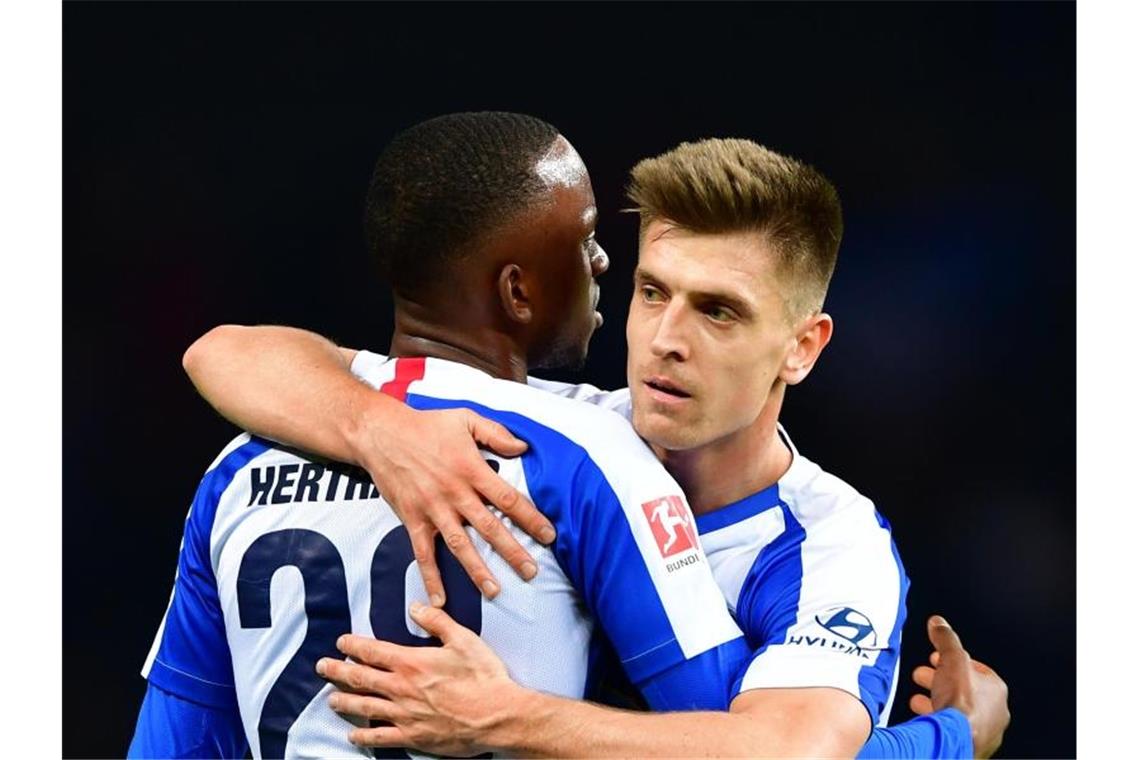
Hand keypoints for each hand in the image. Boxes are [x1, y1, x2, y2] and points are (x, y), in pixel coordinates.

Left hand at [316, 604, 521, 754]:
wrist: (496, 715)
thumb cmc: (483, 676)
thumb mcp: (463, 639)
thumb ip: (437, 621)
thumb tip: (415, 607)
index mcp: (411, 662)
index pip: (372, 651)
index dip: (353, 646)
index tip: (341, 642)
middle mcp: (401, 688)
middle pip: (360, 678)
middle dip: (337, 671)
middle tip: (321, 666)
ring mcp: (404, 715)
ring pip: (364, 707)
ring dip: (344, 701)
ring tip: (330, 699)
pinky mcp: (413, 736)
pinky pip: (379, 737)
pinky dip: (363, 735)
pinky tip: (353, 734)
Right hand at [351, 399, 556, 603]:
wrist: (382, 434)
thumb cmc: (426, 425)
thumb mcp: (465, 418)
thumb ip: (496, 433)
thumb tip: (523, 448)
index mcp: (472, 470)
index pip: (508, 499)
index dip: (530, 518)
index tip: (549, 534)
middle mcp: (455, 493)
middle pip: (489, 527)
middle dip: (512, 552)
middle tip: (531, 572)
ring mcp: (433, 509)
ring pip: (460, 545)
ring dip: (477, 570)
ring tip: (494, 591)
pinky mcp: (412, 519)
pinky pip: (423, 553)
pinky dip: (431, 577)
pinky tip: (439, 599)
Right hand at [910, 615, 1009, 758]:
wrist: (955, 740)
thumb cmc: (962, 705)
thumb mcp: (952, 660)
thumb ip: (946, 639)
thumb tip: (939, 623)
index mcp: (996, 689)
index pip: (975, 668)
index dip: (953, 660)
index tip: (938, 657)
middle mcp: (995, 711)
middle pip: (964, 689)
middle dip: (942, 680)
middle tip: (925, 674)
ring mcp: (984, 730)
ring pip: (958, 710)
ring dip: (939, 700)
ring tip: (920, 697)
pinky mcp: (970, 744)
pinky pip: (953, 727)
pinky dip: (939, 719)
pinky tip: (926, 715)